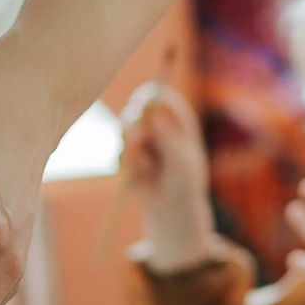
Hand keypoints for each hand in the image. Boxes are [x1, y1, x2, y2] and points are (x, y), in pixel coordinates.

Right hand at [121, 84, 216, 271]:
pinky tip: (143, 177)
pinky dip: (130, 165)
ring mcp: (140, 140)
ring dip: (134, 149)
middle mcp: (156, 126)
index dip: (152, 97)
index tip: (143, 99)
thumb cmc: (184, 182)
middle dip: (133, 119)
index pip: (163, 100)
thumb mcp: (181, 161)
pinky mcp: (126, 156)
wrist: (171, 207)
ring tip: (150, 168)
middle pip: (138, 110)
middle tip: (135, 129)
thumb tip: (153, 116)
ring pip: (125, 132)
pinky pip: (120, 154)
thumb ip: (168, 138)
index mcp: (176, 122)